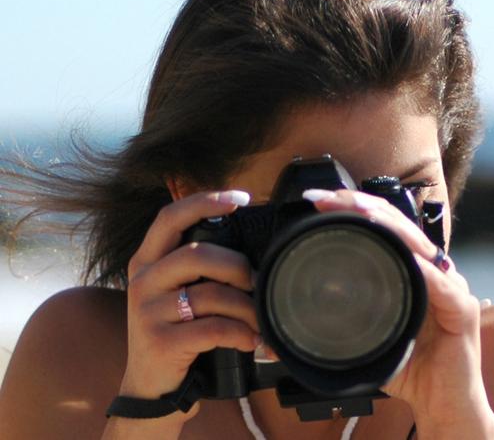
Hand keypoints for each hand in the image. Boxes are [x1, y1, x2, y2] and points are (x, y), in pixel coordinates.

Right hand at [118, 190, 259, 419]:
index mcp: (147, 260)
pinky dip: (241, 333)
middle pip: (197, 254)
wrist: (150, 386)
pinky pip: (214, 328)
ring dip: (247, 307)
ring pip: (211, 294)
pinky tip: (252, 340)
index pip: (170, 217)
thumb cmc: (175, 330)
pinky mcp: (161, 342)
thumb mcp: (175, 291)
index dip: (205, 201)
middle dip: (237, 266)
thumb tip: (249, 249)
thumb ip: (198, 266)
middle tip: (255, 281)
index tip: (240, 198)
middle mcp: (143, 280)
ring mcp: (148, 311)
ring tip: (260, 320)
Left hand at [302, 188, 493, 436]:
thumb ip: (337, 324)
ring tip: (363, 212)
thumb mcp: (366, 338)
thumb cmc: (406, 367)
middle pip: (399, 226)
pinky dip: (425, 271)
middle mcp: (431, 271)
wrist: (442, 404)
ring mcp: (450, 287)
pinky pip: (443, 286)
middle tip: (329, 198)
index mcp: (410, 270)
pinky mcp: (462, 311)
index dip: (354, 208)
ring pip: (420, 246)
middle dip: (364, 205)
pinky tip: (408, 258)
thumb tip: (282, 329)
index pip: (383, 226)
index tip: (318, 201)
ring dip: (392, 226)